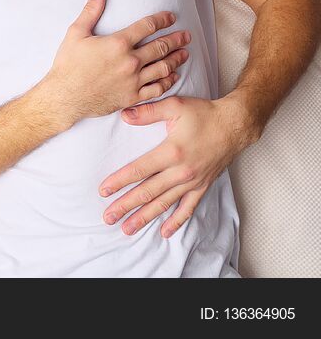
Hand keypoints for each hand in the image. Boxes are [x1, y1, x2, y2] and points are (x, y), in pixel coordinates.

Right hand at [44, 0, 191, 122]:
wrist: (64, 97)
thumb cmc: (68, 65)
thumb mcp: (76, 33)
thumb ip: (90, 11)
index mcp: (118, 43)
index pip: (148, 26)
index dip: (162, 20)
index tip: (170, 18)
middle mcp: (130, 61)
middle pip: (161, 47)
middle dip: (176, 39)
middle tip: (186, 35)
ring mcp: (133, 80)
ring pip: (163, 68)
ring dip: (176, 59)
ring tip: (184, 53)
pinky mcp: (132, 97)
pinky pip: (157, 89)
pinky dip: (168, 82)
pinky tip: (173, 76)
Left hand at [98, 95, 259, 237]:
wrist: (235, 125)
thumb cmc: (204, 114)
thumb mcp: (174, 106)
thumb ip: (148, 112)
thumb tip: (124, 115)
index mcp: (171, 151)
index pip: (139, 170)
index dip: (119, 181)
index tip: (103, 191)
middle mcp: (181, 171)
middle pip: (148, 192)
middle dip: (126, 206)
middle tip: (108, 217)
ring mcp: (192, 182)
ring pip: (164, 204)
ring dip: (145, 217)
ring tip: (127, 229)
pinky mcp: (202, 186)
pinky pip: (188, 208)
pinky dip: (176, 221)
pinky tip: (164, 232)